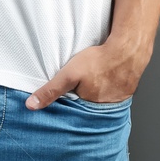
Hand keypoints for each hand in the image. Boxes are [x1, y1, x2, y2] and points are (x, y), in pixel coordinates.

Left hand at [24, 36, 150, 108]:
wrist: (128, 50)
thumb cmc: (99, 61)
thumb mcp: (69, 74)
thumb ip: (51, 90)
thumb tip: (31, 106)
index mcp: (87, 107)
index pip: (73, 110)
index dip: (68, 102)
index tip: (67, 93)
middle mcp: (102, 109)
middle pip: (87, 105)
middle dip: (82, 97)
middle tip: (84, 82)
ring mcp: (116, 101)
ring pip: (101, 100)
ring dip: (97, 92)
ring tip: (95, 79)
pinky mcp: (126, 92)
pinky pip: (114, 93)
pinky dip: (109, 87)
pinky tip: (107, 77)